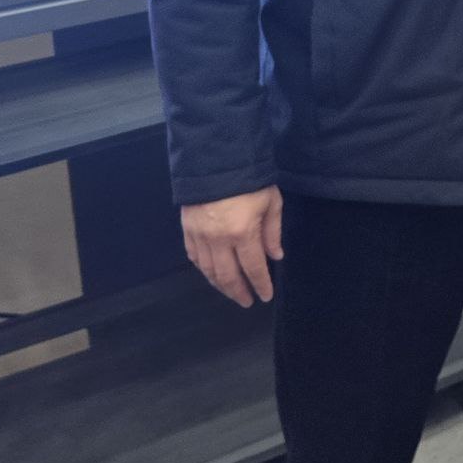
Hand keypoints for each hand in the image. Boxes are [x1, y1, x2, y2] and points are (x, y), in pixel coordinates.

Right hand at [181, 186, 283, 306]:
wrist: (217, 161)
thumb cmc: (250, 180)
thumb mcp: (271, 202)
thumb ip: (272, 232)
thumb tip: (275, 257)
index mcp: (243, 233)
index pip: (253, 268)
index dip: (260, 284)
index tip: (265, 296)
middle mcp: (218, 240)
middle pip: (228, 276)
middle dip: (238, 291)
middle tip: (247, 301)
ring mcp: (199, 236)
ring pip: (208, 270)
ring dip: (220, 285)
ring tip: (231, 291)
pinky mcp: (187, 229)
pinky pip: (194, 257)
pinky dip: (203, 269)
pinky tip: (212, 273)